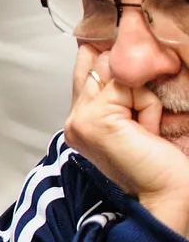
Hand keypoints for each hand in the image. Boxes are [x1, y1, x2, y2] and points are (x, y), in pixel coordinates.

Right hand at [65, 48, 188, 235]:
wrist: (167, 193)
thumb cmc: (158, 161)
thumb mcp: (133, 115)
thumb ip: (119, 87)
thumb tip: (120, 48)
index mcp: (80, 119)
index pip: (88, 65)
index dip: (112, 59)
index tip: (128, 58)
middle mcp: (73, 118)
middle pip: (98, 61)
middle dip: (129, 79)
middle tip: (143, 115)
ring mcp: (79, 119)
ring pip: (112, 71)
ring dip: (140, 95)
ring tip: (145, 127)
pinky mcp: (93, 119)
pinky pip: (126, 86)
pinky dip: (147, 105)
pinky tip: (148, 131)